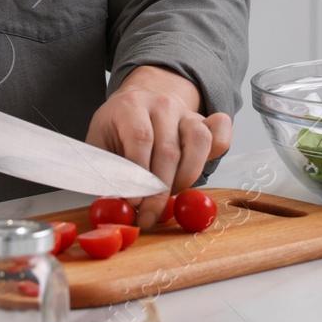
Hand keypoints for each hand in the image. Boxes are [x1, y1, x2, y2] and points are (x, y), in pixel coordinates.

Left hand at [86, 65, 231, 228]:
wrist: (137, 105)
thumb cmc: (117, 131)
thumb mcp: (100, 145)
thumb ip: (106, 172)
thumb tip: (114, 208)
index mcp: (131, 106)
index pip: (140, 139)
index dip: (138, 175)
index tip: (134, 202)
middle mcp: (162, 105)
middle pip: (168, 150)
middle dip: (159, 191)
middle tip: (149, 216)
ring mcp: (186, 112)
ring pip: (199, 142)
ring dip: (186, 178)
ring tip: (170, 195)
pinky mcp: (204, 122)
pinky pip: (220, 134)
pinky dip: (217, 152)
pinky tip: (198, 172)